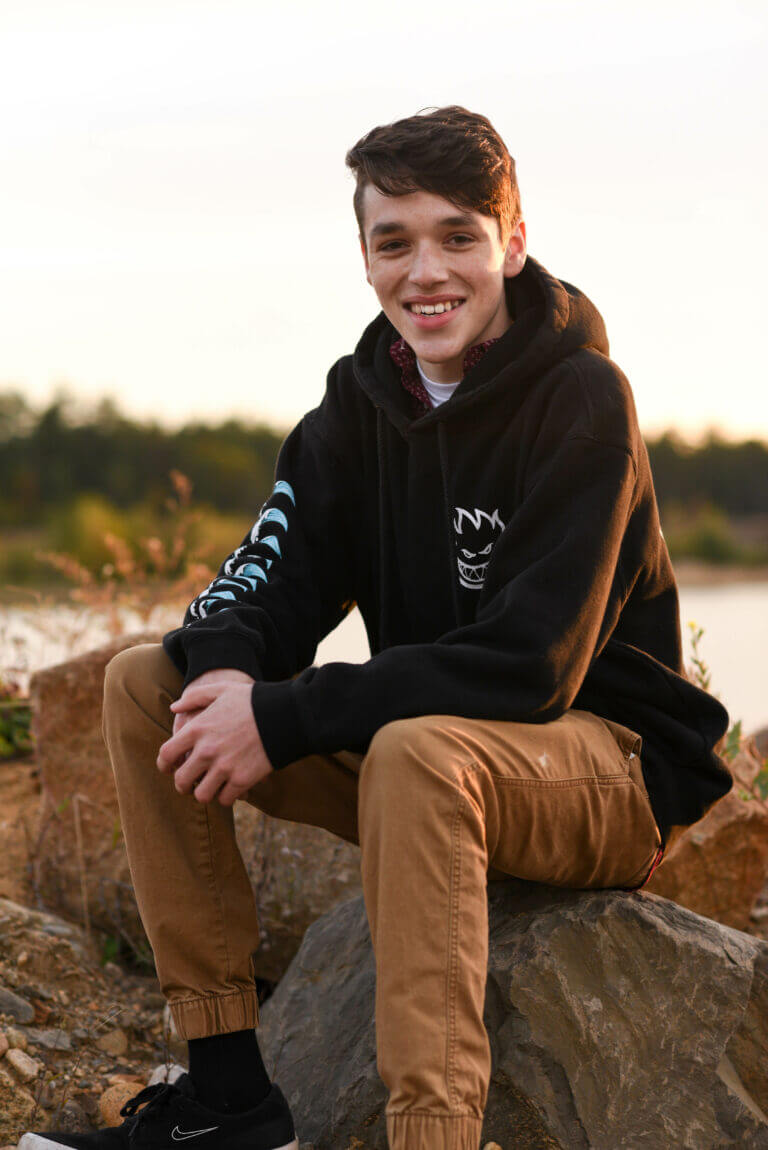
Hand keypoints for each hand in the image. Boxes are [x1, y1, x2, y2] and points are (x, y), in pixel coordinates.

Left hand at [157, 680, 272, 805]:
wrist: (284, 714)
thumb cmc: (252, 700)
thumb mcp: (221, 689)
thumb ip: (194, 696)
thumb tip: (174, 707)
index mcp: (197, 729)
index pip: (167, 754)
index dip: (164, 765)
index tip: (170, 768)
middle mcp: (206, 750)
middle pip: (181, 780)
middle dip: (183, 786)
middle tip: (189, 785)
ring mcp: (224, 767)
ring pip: (201, 795)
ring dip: (205, 793)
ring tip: (211, 788)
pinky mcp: (242, 779)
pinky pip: (225, 799)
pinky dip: (226, 797)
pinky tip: (231, 789)